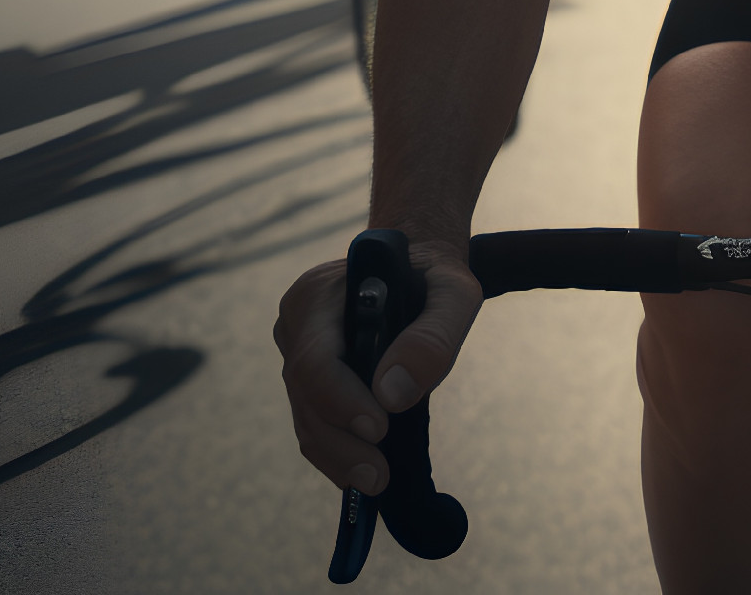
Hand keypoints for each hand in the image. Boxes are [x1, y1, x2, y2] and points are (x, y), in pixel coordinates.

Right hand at [274, 236, 482, 493]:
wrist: (416, 269)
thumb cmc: (435, 277)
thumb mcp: (454, 293)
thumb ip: (432, 335)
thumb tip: (394, 394)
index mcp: (318, 294)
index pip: (315, 359)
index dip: (341, 400)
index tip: (379, 428)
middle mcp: (297, 325)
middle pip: (306, 397)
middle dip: (341, 443)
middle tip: (379, 478)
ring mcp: (297, 353)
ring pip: (307, 418)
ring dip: (339, 456)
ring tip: (376, 482)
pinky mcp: (308, 380)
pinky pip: (315, 423)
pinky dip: (337, 451)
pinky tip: (362, 471)